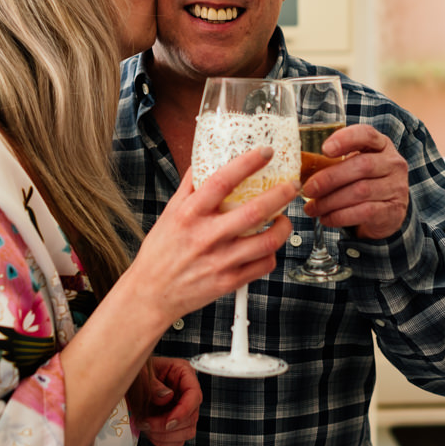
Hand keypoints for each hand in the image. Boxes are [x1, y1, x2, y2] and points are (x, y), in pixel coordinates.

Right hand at [121, 146, 297, 327]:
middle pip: (254, 211)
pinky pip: (263, 265)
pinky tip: (267, 246)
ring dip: (283, 227)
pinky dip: (271, 253)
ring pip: (267, 242)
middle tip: (293, 185)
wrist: (151, 294)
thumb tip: (204, 160)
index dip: (247, 163)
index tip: (265, 152)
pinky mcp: (229, 282)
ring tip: (283, 219)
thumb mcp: (169, 213)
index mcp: (189, 214)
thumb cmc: (160, 252)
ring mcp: (220, 261)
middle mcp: (206, 237)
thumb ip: (189, 187)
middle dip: (281, 194)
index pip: (221, 181)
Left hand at [134, 356, 201, 445]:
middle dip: (167, 426)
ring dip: (164, 435)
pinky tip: (149, 431)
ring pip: (186, 431)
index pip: (194, 395)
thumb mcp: (140, 373)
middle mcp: (186, 392)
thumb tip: (166, 397)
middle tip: (146, 423)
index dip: (183, 412)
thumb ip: (152, 384)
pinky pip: (177, 440)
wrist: (128, 382)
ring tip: (145, 426)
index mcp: (183, 373)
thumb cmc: (136, 372)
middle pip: (191, 417)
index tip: (168, 422)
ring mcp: (182, 409)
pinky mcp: (175, 422)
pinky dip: (162, 440)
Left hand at [302, 124, 408, 239]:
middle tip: (307, 188)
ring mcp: (396, 187)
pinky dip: (340, 216)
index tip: (324, 149)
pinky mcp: (393, 210)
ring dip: (330, 201)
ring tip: (311, 208)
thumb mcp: (354, 165)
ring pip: (361, 191)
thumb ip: (335, 162)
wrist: (387, 213)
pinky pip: (364, 212)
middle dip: (330, 178)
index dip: (345, 139)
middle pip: (362, 166)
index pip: (366, 134)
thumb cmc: (363, 183)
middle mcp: (393, 163)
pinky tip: (326, 218)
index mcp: (381, 145)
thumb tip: (300, 168)